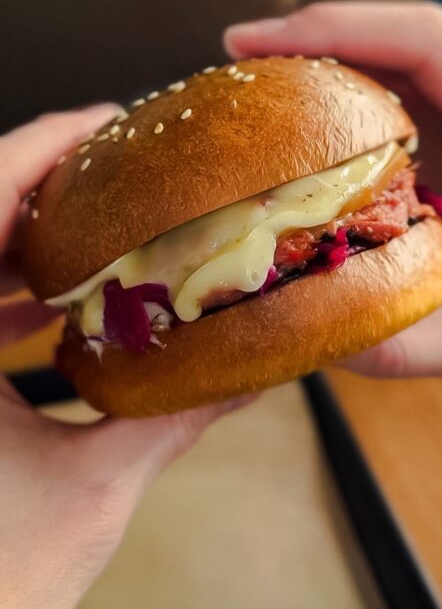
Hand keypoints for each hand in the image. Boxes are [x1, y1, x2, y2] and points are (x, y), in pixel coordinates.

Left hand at [0, 107, 245, 608]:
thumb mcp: (101, 485)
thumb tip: (250, 367)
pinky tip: (57, 298)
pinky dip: (7, 290)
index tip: (105, 122)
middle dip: (42, 183)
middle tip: (116, 166)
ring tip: (97, 218)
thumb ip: (179, 416)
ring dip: (26, 236)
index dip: (39, 147)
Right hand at [226, 2, 441, 383]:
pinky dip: (350, 96)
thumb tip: (307, 335)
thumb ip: (405, 345)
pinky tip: (303, 123)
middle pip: (408, 35)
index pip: (430, 43)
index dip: (342, 27)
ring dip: (331, 58)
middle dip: (320, 33)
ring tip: (258, 82)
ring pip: (405, 58)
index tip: (262, 43)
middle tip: (241, 59)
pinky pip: (407, 96)